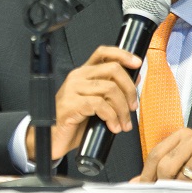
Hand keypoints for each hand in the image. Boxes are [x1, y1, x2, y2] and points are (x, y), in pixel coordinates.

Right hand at [26, 45, 139, 162]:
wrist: (54, 139)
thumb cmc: (74, 122)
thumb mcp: (97, 104)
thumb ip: (113, 91)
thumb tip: (134, 78)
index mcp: (84, 74)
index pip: (103, 53)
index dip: (122, 54)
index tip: (137, 63)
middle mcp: (77, 77)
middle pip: (113, 69)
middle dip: (129, 89)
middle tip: (132, 107)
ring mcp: (72, 89)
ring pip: (110, 89)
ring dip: (122, 109)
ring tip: (123, 123)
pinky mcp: (71, 104)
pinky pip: (100, 105)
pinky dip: (112, 117)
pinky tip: (112, 126)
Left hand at [132, 128, 191, 182]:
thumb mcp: (185, 161)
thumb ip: (160, 169)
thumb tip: (134, 183)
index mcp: (183, 135)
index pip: (155, 154)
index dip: (146, 174)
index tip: (143, 188)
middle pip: (165, 167)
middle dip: (162, 185)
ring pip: (180, 180)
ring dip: (180, 192)